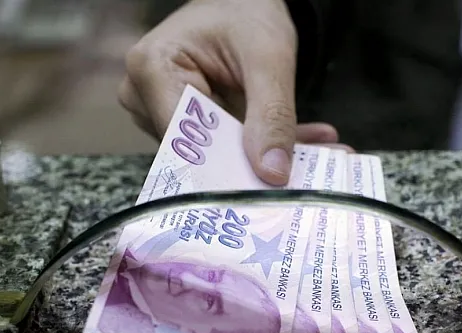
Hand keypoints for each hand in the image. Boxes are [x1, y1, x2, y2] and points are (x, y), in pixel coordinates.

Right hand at [118, 0, 350, 185]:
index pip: (183, 140)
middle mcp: (145, 96)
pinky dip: (267, 147)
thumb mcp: (268, 57)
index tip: (268, 187)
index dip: (225, 169)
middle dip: (255, 165)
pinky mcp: (187, 124)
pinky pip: (227, 149)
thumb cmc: (245, 12)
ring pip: (217, 156)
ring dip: (267, 157)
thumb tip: (271, 173)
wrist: (241, 1)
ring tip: (316, 155)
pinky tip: (307, 144)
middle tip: (306, 175)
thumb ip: (271, 113)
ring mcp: (163, 112)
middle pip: (197, 154)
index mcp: (152, 68)